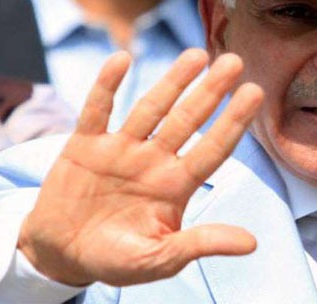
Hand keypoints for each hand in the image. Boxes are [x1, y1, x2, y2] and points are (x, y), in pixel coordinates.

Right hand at [18, 49, 263, 286]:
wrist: (62, 255)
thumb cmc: (115, 259)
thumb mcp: (159, 259)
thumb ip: (199, 244)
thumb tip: (252, 243)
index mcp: (175, 186)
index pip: (212, 149)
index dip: (233, 121)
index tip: (255, 92)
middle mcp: (153, 160)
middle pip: (187, 120)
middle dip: (209, 92)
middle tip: (233, 61)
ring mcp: (120, 149)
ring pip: (150, 108)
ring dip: (171, 82)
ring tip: (195, 55)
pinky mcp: (85, 145)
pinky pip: (97, 111)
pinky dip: (107, 86)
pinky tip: (122, 60)